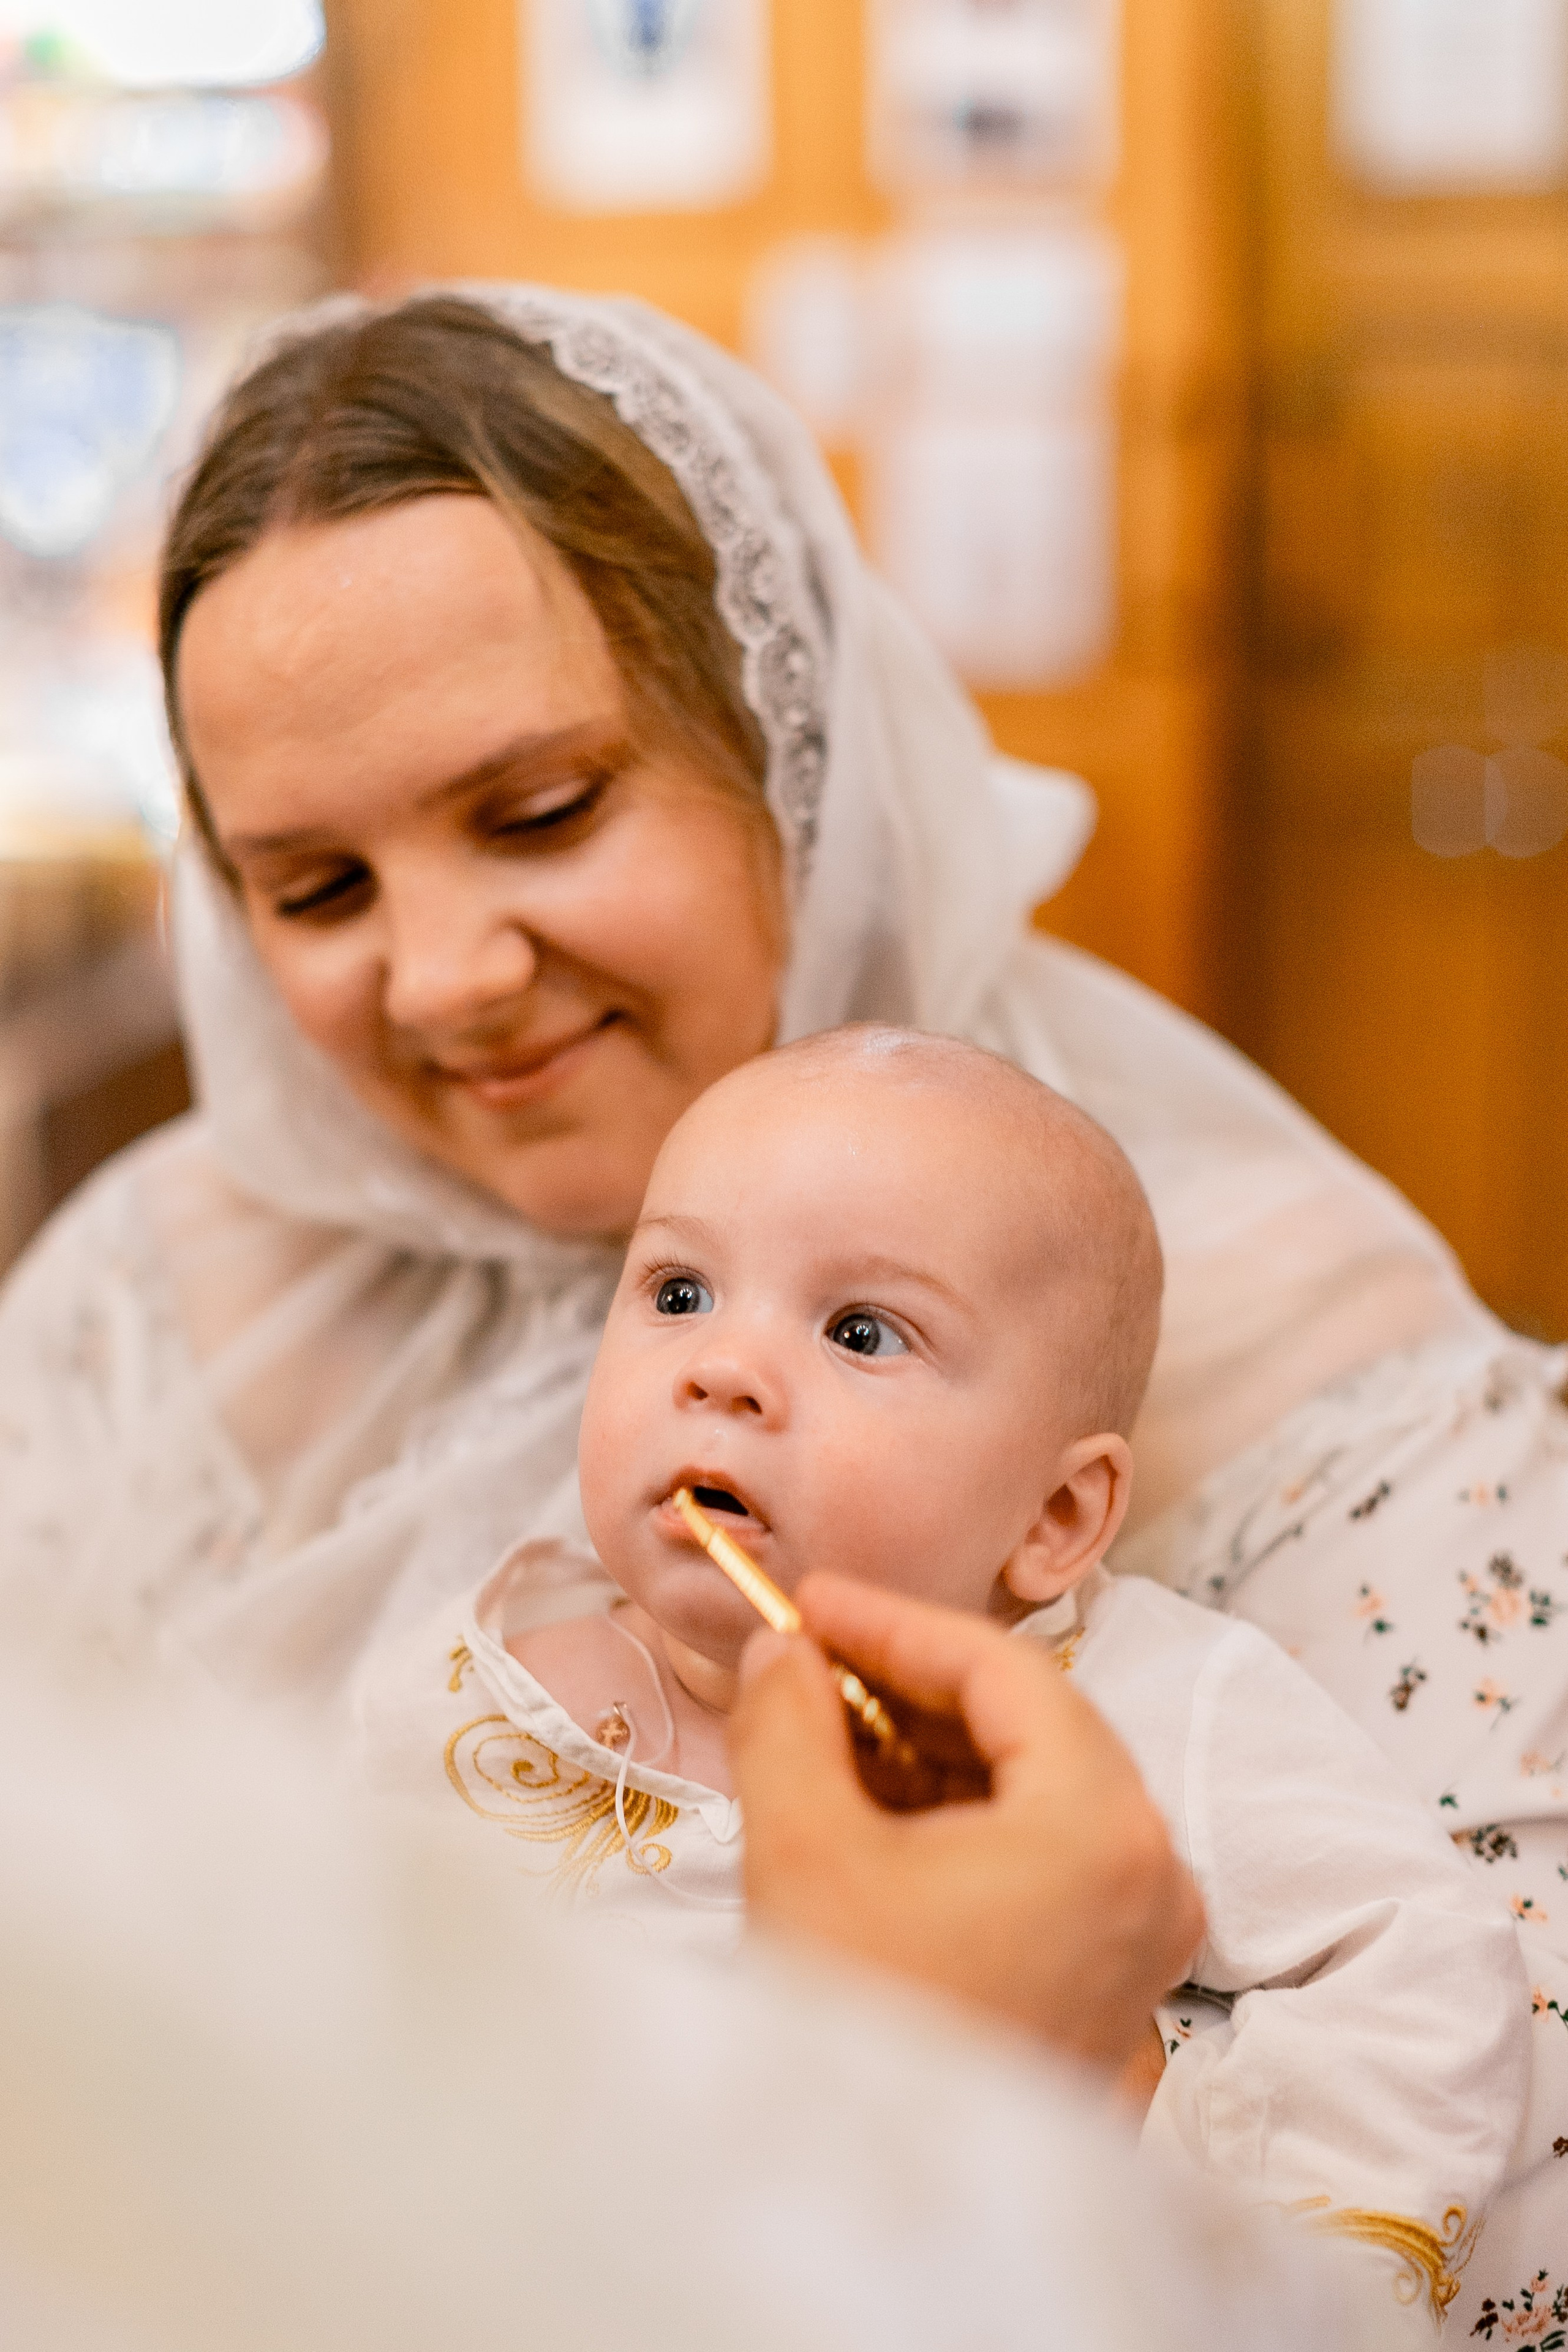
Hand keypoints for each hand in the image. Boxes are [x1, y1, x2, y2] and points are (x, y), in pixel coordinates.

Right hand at [728, 1574, 1203, 2069]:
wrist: (893, 2228)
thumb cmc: (862, 2031)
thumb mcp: (803, 1853)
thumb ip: (789, 1721)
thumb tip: (780, 1650)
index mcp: (1105, 1828)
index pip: (1006, 1669)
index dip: (896, 1619)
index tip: (811, 1600)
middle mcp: (1155, 1878)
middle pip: (1034, 1727)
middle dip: (911, 1686)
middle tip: (809, 1661)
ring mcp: (1142, 1945)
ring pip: (1036, 1796)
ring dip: (930, 1754)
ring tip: (822, 1734)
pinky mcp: (1110, 1993)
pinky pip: (1042, 1865)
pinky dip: (961, 1824)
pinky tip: (870, 1812)